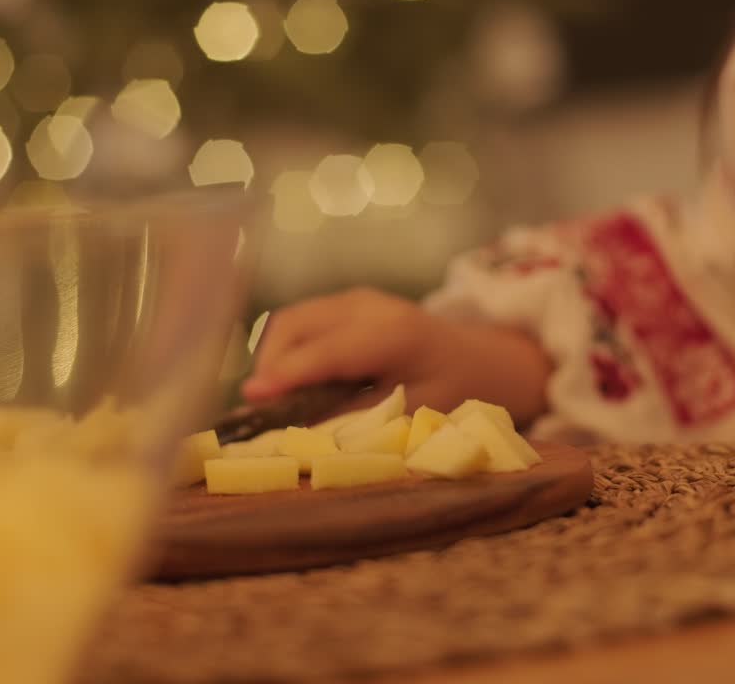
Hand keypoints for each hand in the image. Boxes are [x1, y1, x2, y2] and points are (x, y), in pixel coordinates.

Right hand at [242, 288, 552, 424]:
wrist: (483, 359)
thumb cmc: (456, 392)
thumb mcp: (412, 416)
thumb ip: (356, 421)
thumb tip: (297, 435)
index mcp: (395, 335)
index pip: (327, 351)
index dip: (287, 373)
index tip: (251, 397)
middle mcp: (369, 306)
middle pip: (295, 326)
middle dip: (271, 367)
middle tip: (263, 414)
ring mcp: (355, 298)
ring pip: (290, 322)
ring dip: (275, 359)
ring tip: (277, 402)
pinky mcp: (346, 303)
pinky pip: (300, 323)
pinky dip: (288, 351)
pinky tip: (296, 384)